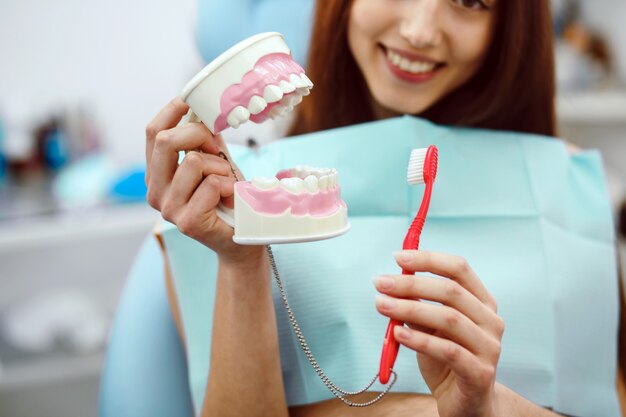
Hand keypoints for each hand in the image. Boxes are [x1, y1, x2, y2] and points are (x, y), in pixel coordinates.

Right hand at [145, 98, 260, 263]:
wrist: (240, 241)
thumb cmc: (226, 200)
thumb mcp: (214, 163)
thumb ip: (205, 141)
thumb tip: (204, 111)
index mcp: (156, 175)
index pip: (152, 133)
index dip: (171, 111)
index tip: (190, 100)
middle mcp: (155, 192)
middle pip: (164, 140)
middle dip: (196, 133)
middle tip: (217, 146)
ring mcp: (168, 209)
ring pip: (193, 162)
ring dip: (220, 166)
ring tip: (227, 181)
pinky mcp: (187, 222)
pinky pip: (211, 183)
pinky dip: (229, 184)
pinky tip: (231, 196)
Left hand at [374, 250, 504, 416]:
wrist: (465, 404)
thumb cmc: (446, 360)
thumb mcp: (430, 328)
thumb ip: (418, 306)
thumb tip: (390, 284)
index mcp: (482, 302)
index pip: (459, 269)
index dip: (428, 259)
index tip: (398, 257)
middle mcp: (490, 321)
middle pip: (451, 291)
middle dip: (411, 284)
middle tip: (380, 283)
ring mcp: (489, 347)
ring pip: (448, 318)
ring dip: (409, 309)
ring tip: (382, 305)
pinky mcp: (480, 373)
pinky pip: (448, 350)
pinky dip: (420, 340)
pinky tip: (398, 333)